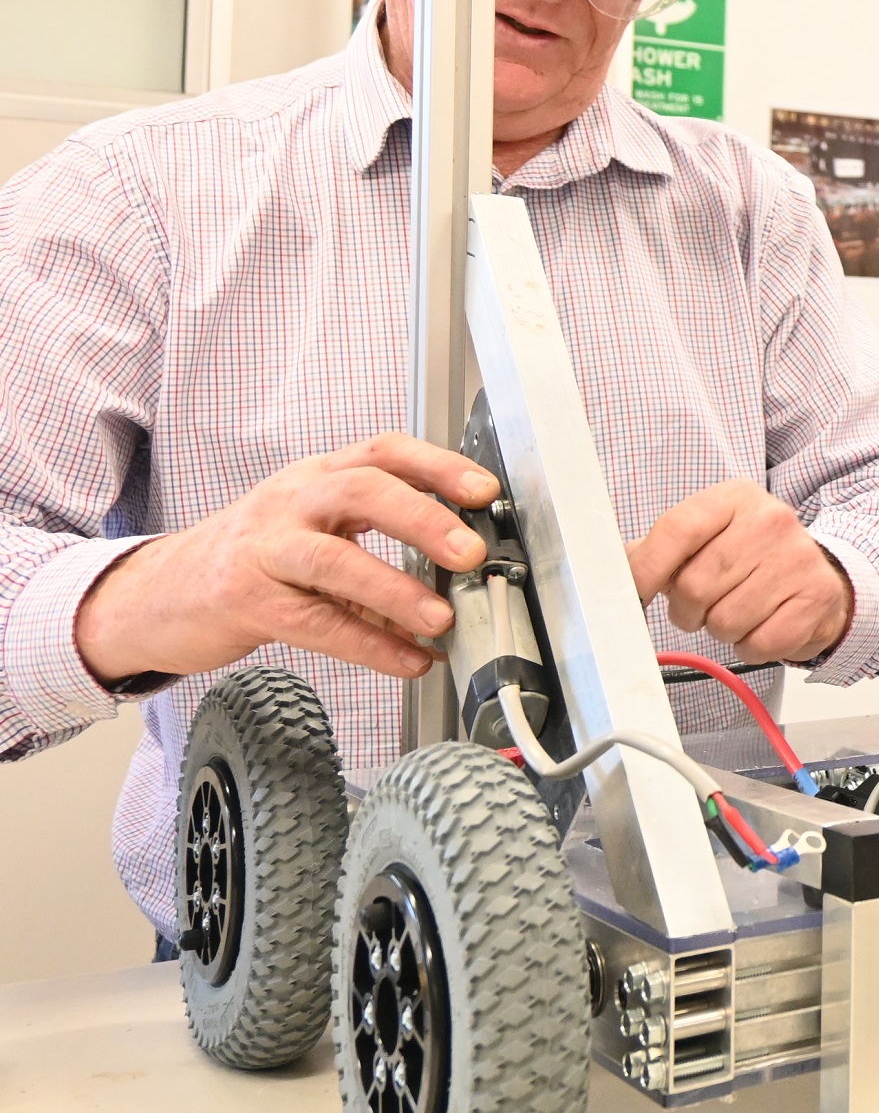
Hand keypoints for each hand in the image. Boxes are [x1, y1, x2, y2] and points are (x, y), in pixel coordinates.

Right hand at [73, 433, 497, 685]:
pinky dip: (368, 645)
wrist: (159, 591)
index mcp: (318, 476)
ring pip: (334, 559)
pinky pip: (314, 622)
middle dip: (423, 519)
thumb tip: (462, 579)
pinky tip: (408, 660)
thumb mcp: (316, 530)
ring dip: (395, 590)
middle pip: (361, 491)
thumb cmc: (252, 557)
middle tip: (470, 552)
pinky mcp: (244, 600)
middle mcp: (292, 501)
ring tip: (441, 619)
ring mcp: (263, 548)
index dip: (438, 466)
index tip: (485, 490)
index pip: (384, 451)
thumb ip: (380, 545)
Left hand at [626, 479, 851, 664]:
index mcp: (735, 498)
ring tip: (738, 612)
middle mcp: (770, 521)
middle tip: (703, 606)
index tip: (636, 595)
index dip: (647, 568)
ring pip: (725, 621)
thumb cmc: (753, 559)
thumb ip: (661, 549)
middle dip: (688, 610)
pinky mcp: (816, 598)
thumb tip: (615, 569)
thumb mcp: (711, 537)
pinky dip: (751, 646)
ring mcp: (797, 559)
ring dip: (722, 630)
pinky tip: (762, 626)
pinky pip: (758, 643)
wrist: (821, 578)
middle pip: (695, 585)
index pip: (678, 529)